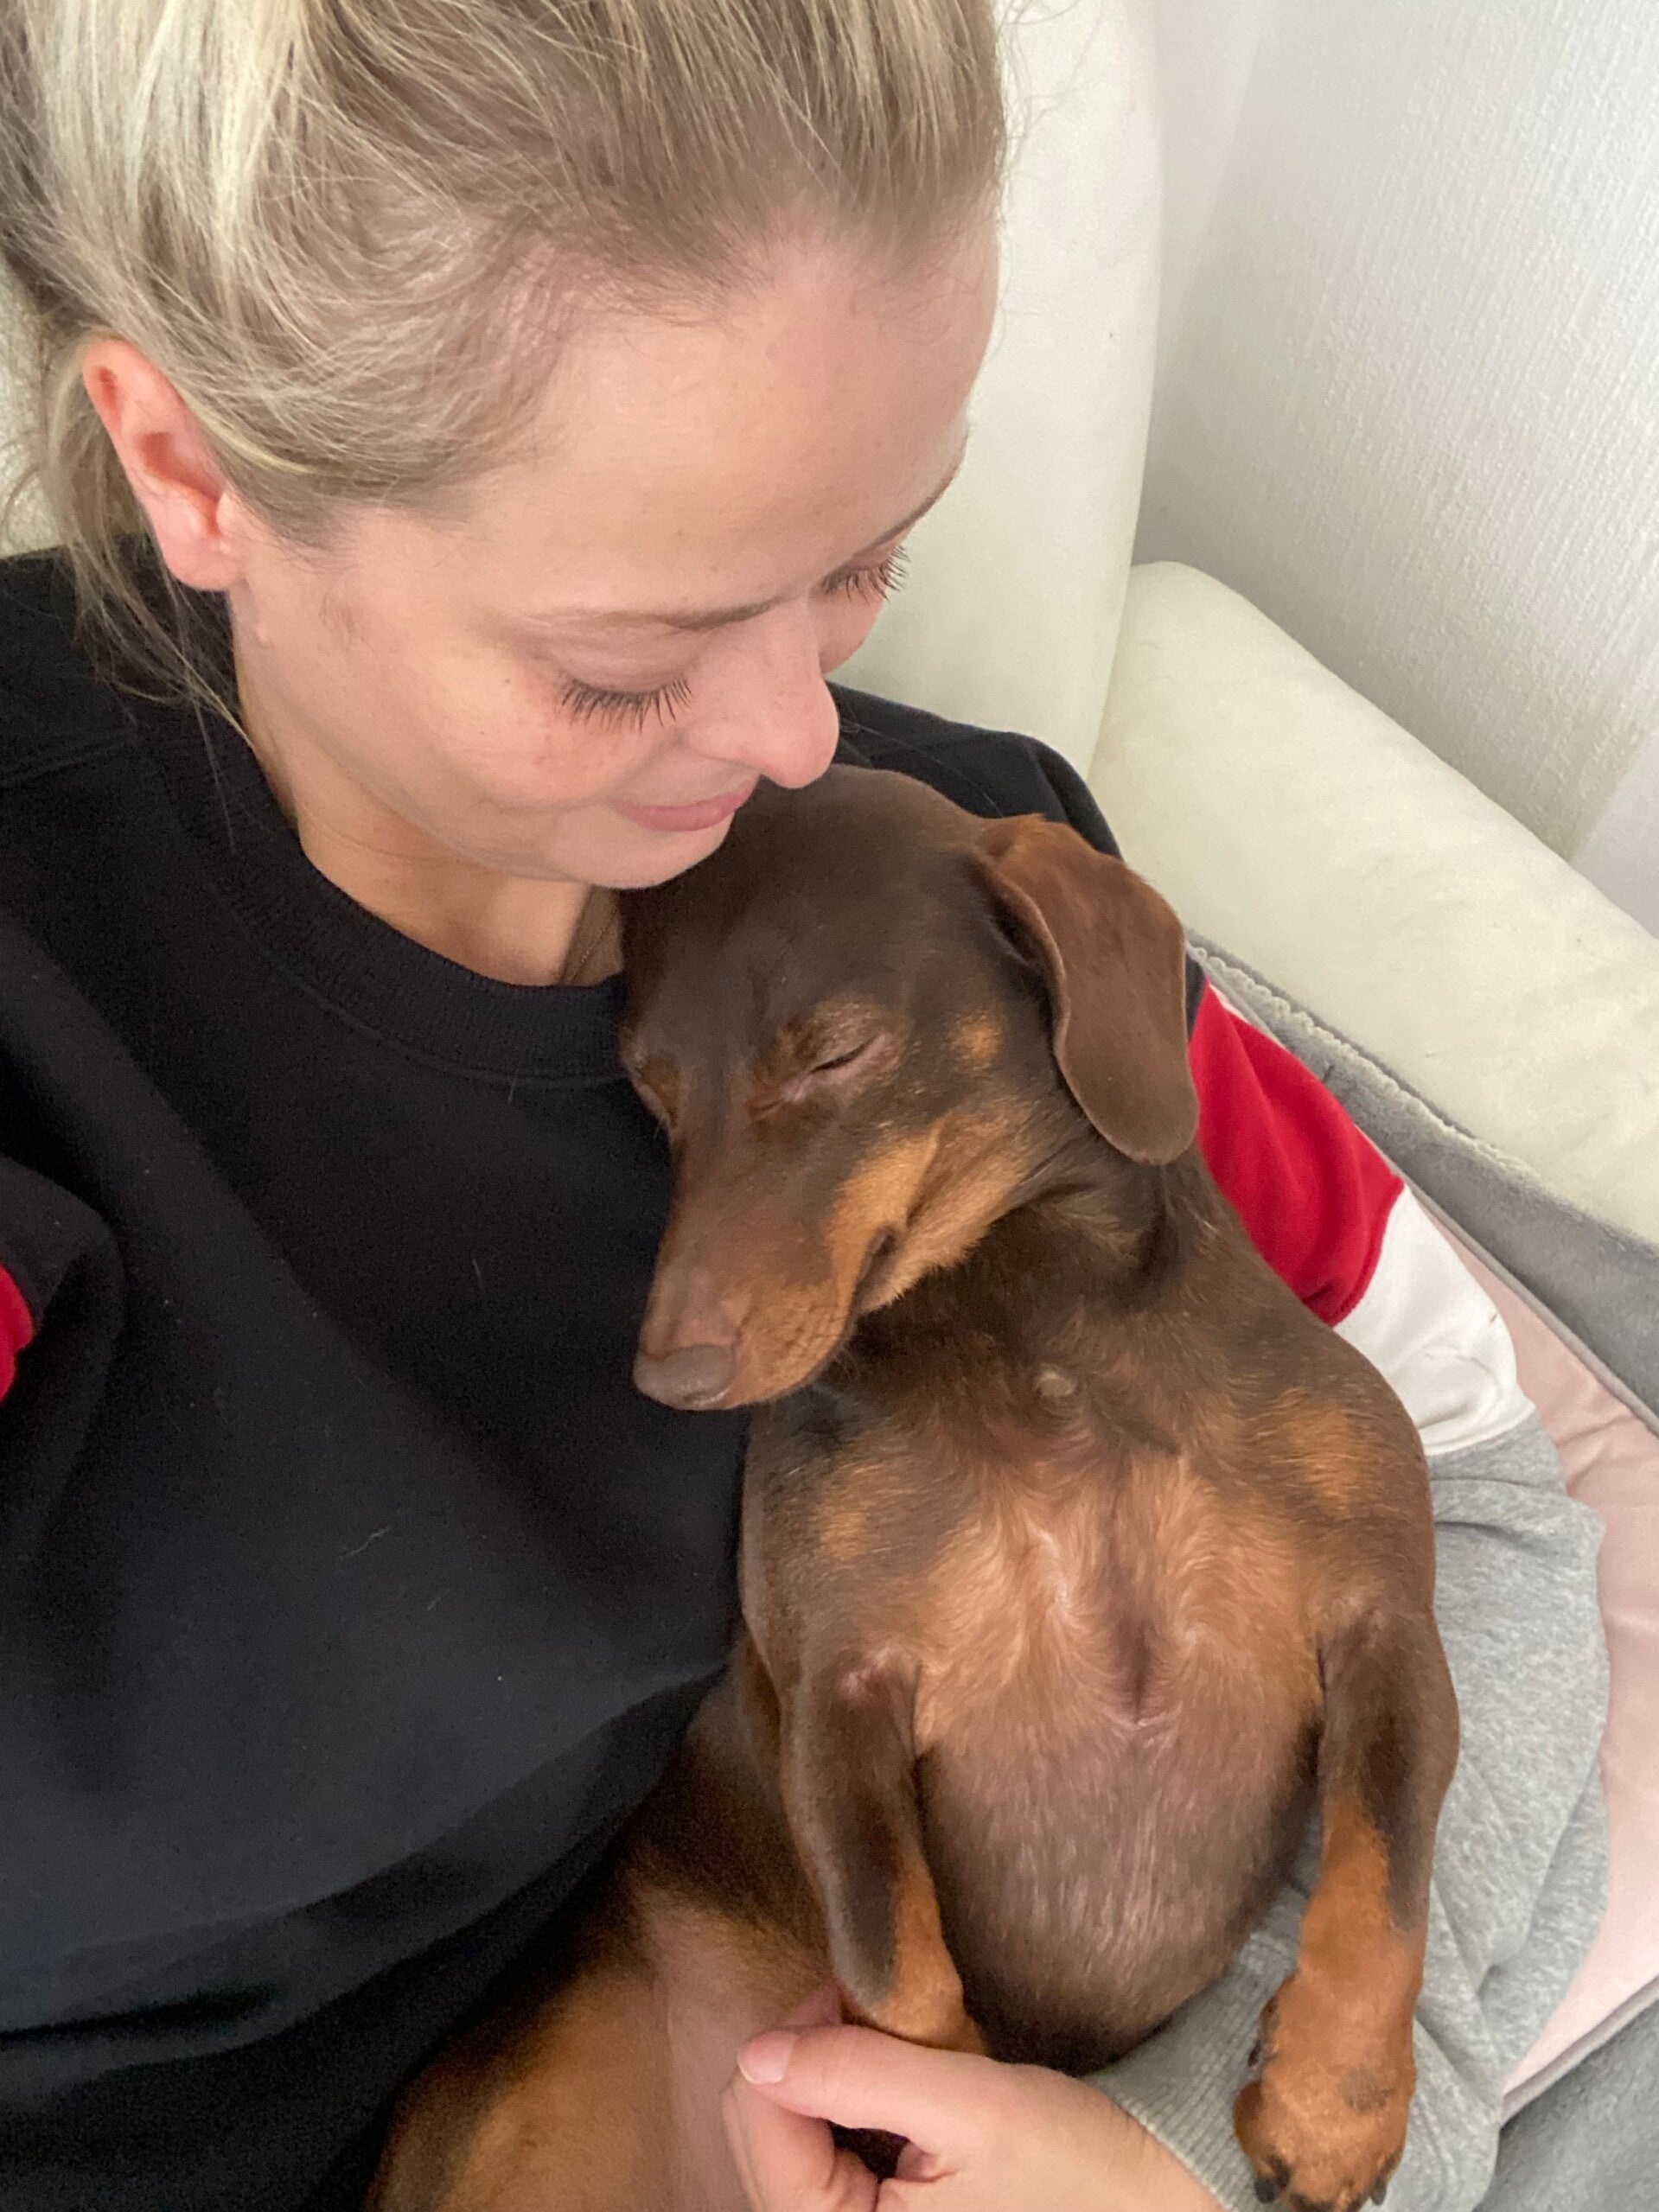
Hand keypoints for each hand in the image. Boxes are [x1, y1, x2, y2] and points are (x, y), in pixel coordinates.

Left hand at [723, 1991, 1224, 2210]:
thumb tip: (756, 2052)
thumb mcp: (971, 2106)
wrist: (1143, 2200)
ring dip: (830, 2093)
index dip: (798, 2036)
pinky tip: (903, 2115)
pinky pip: (820, 2170)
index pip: (754, 2117)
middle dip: (813, 2065)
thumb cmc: (1073, 2164)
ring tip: (902, 2073)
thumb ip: (858, 2076)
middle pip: (760, 2135)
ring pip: (785, 2147)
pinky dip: (849, 2124)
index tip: (859, 2002)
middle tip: (886, 2031)